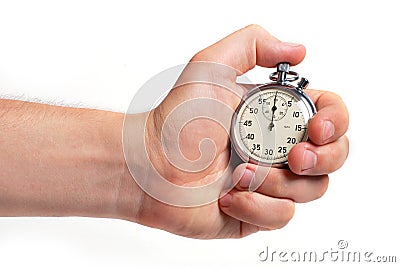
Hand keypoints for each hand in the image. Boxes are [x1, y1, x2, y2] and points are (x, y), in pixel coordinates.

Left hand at [118, 25, 348, 238]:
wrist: (149, 167)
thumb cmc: (175, 120)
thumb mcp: (211, 66)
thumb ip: (254, 45)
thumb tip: (299, 51)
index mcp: (274, 115)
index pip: (329, 115)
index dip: (335, 122)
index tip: (317, 129)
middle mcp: (276, 148)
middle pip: (332, 156)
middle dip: (322, 158)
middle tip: (293, 157)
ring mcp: (268, 182)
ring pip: (311, 189)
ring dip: (275, 182)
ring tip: (239, 173)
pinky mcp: (257, 212)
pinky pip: (282, 216)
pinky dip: (256, 207)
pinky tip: (228, 196)